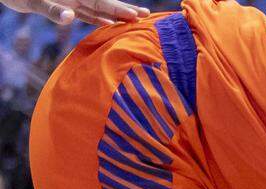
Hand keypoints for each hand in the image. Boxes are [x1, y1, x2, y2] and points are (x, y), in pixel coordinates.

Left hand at [1, 0, 147, 25]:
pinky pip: (87, 14)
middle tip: (146, 15)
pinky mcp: (65, 7)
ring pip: (100, 9)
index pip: (102, 1)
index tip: (136, 15)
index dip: (119, 8)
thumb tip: (70, 17)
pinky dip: (99, 19)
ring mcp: (72, 2)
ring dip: (117, 15)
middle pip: (106, 4)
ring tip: (136, 19)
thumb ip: (52, 10)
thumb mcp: (34, 1)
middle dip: (125, 9)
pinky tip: (110, 24)